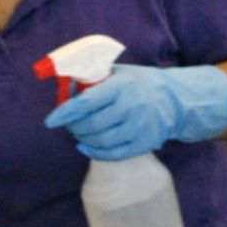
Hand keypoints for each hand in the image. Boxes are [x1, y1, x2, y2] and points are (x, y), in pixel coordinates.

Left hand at [43, 64, 226, 160]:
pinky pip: (113, 154)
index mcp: (122, 87)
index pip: (87, 102)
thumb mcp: (119, 73)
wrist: (176, 100)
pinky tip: (85, 146)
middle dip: (73, 126)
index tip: (50, 120)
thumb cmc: (140, 83)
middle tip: (68, 123)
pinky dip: (94, 152)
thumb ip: (94, 77)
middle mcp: (130, 108)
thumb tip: (66, 85)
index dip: (66, 112)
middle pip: (92, 124)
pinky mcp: (143, 143)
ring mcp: (138, 128)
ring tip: (78, 132)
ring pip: (100, 140)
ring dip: (83, 138)